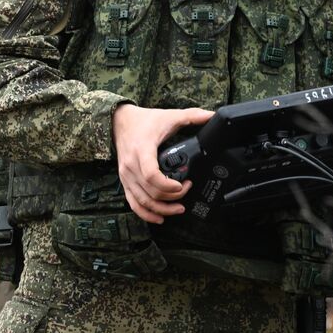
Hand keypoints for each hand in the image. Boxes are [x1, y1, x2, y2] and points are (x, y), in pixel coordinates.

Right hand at [112, 103, 213, 223]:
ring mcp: (126, 175)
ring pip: (143, 201)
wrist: (120, 121)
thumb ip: (192, 115)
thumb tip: (212, 115)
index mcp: (142, 150)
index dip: (168, 185)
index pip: (151, 174)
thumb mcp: (169, 115)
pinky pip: (133, 203)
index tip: (183, 184)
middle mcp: (131, 165)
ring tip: (179, 209)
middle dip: (172, 197)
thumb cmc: (144, 120)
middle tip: (187, 190)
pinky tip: (159, 217)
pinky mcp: (125, 181)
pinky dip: (145, 213)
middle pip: (150, 192)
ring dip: (162, 209)